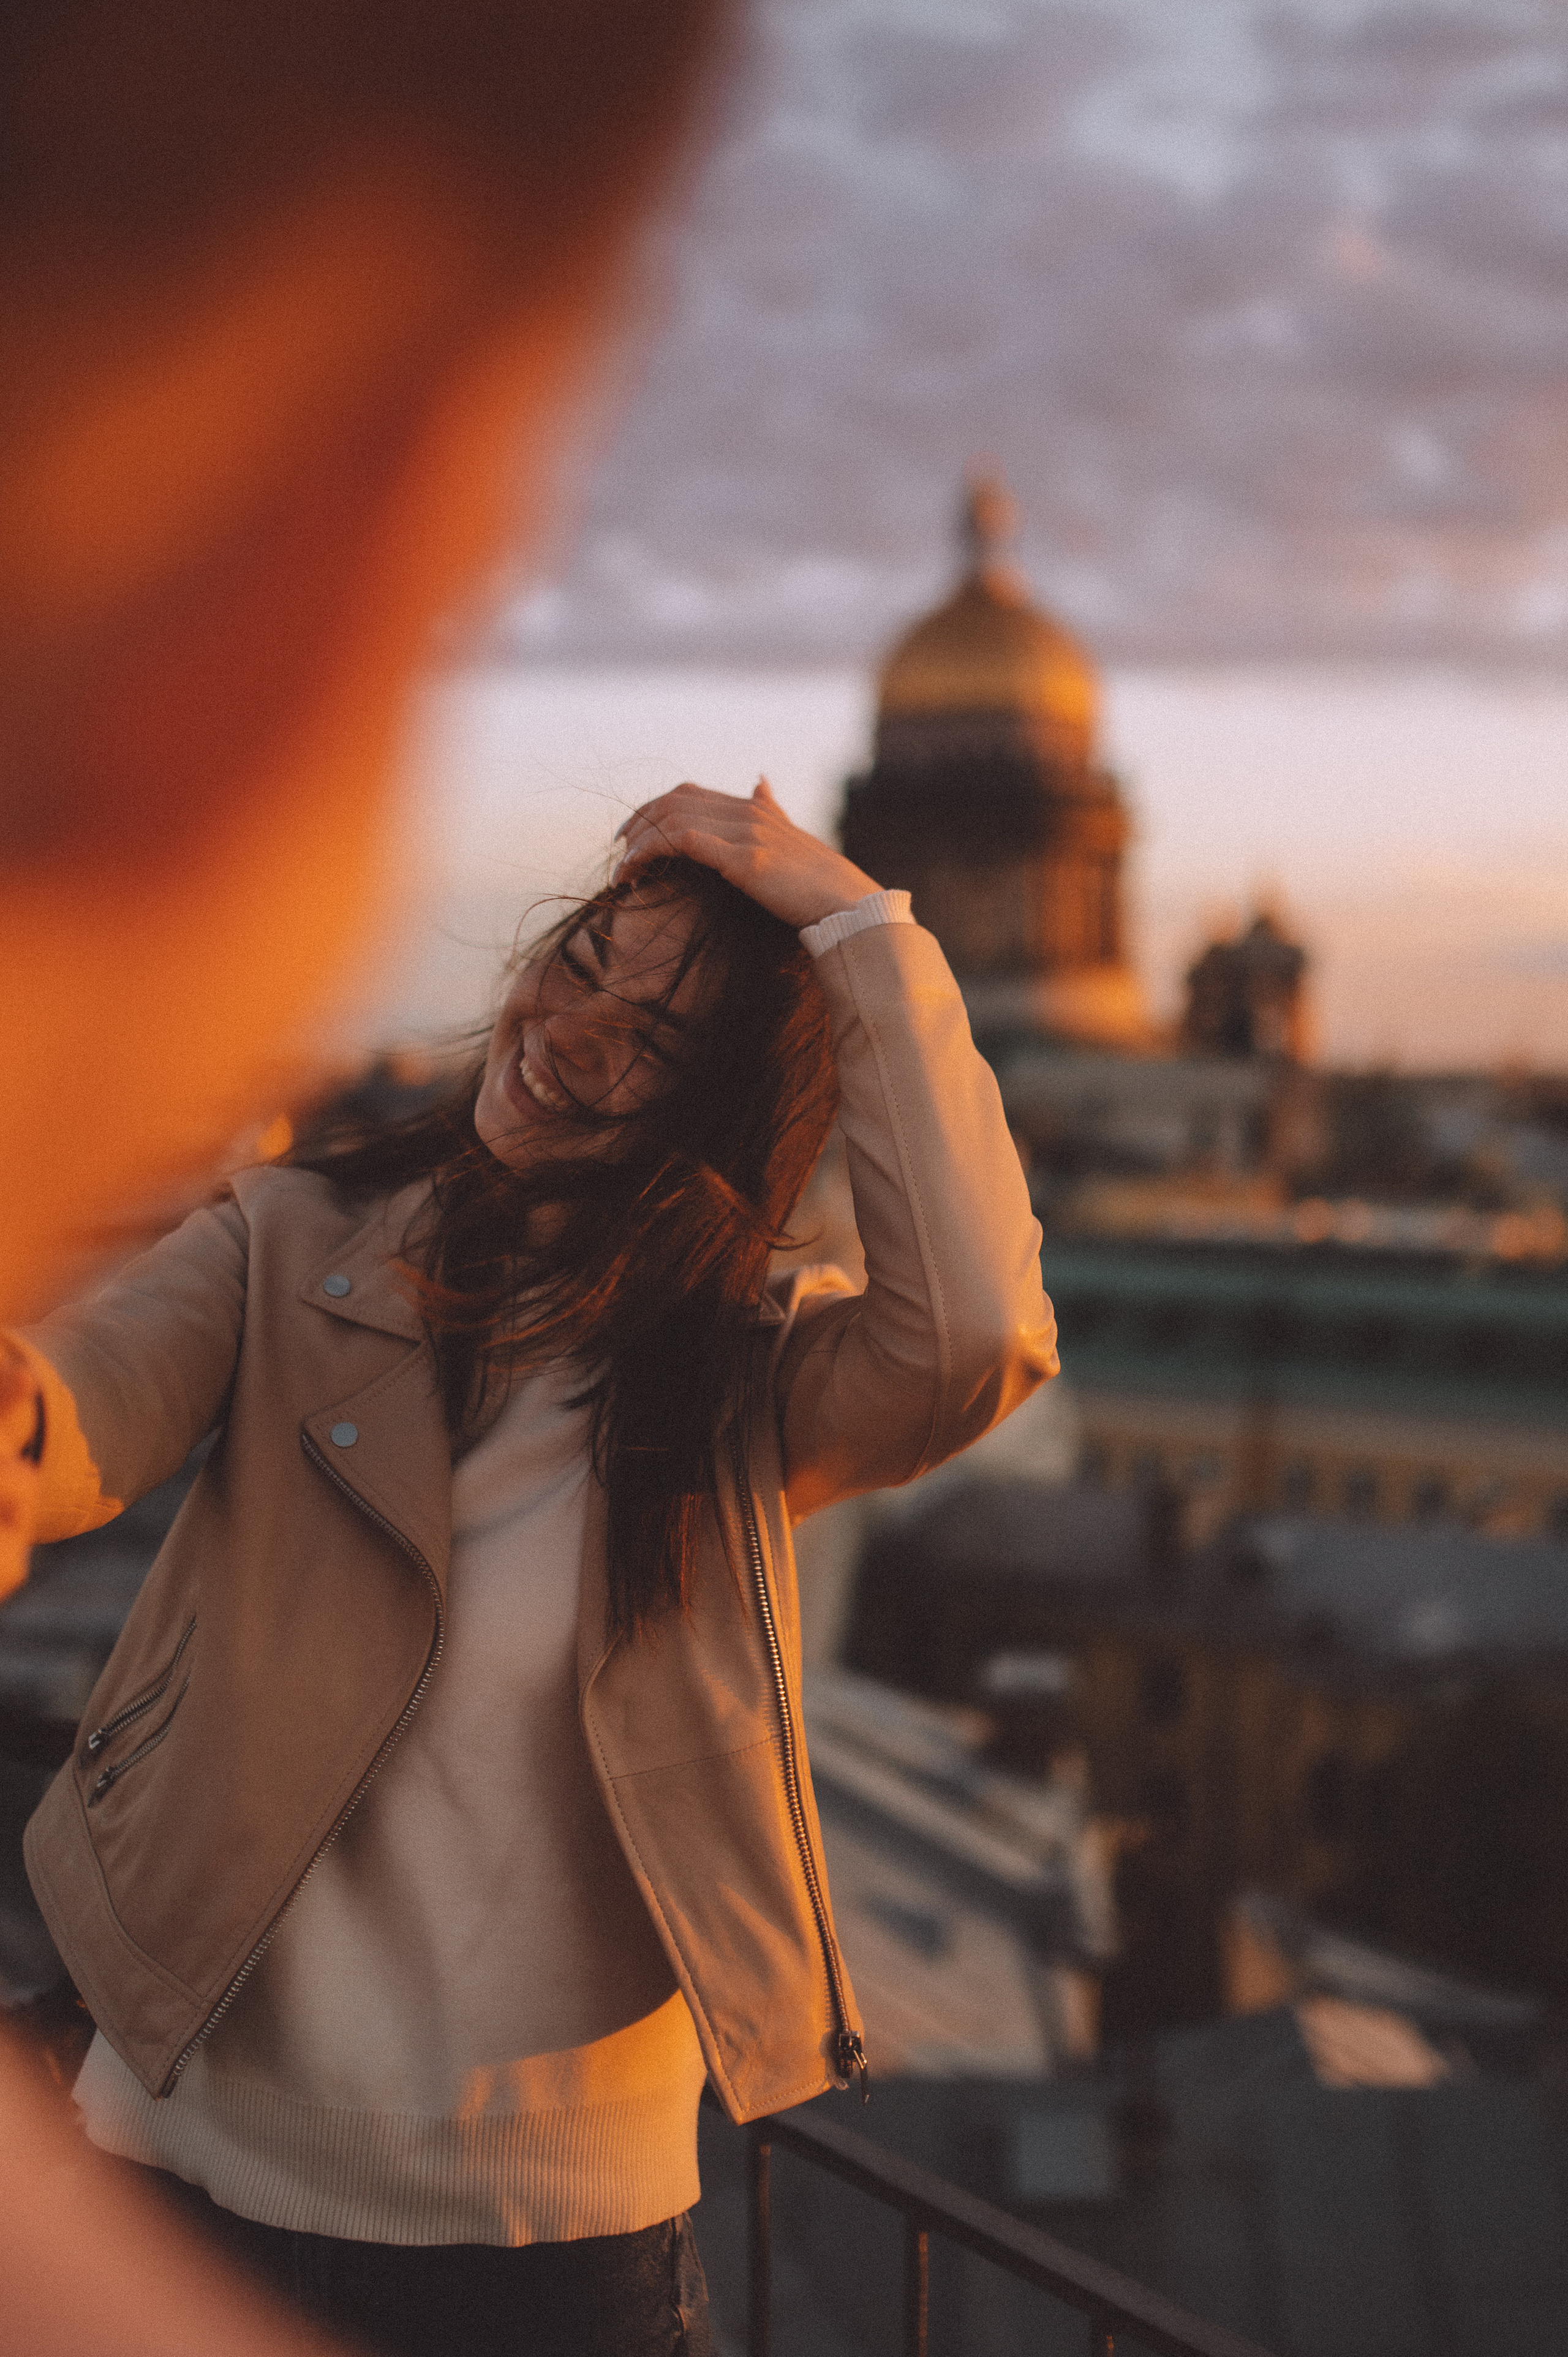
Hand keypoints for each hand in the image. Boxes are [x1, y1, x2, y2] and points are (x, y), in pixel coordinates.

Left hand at [614, 778, 881, 930]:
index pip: (690, 793)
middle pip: (674, 800)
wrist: (851, 907)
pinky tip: (633, 873)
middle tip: (619, 850)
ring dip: (638, 841)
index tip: (632, 834)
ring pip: (672, 817)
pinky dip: (648, 853)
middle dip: (638, 823)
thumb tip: (760, 780)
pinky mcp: (745, 859)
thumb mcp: (794, 838)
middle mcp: (749, 812)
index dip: (654, 808)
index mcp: (756, 809)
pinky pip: (682, 841)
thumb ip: (772, 809)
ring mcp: (747, 833)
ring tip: (622, 869)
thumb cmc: (823, 886)